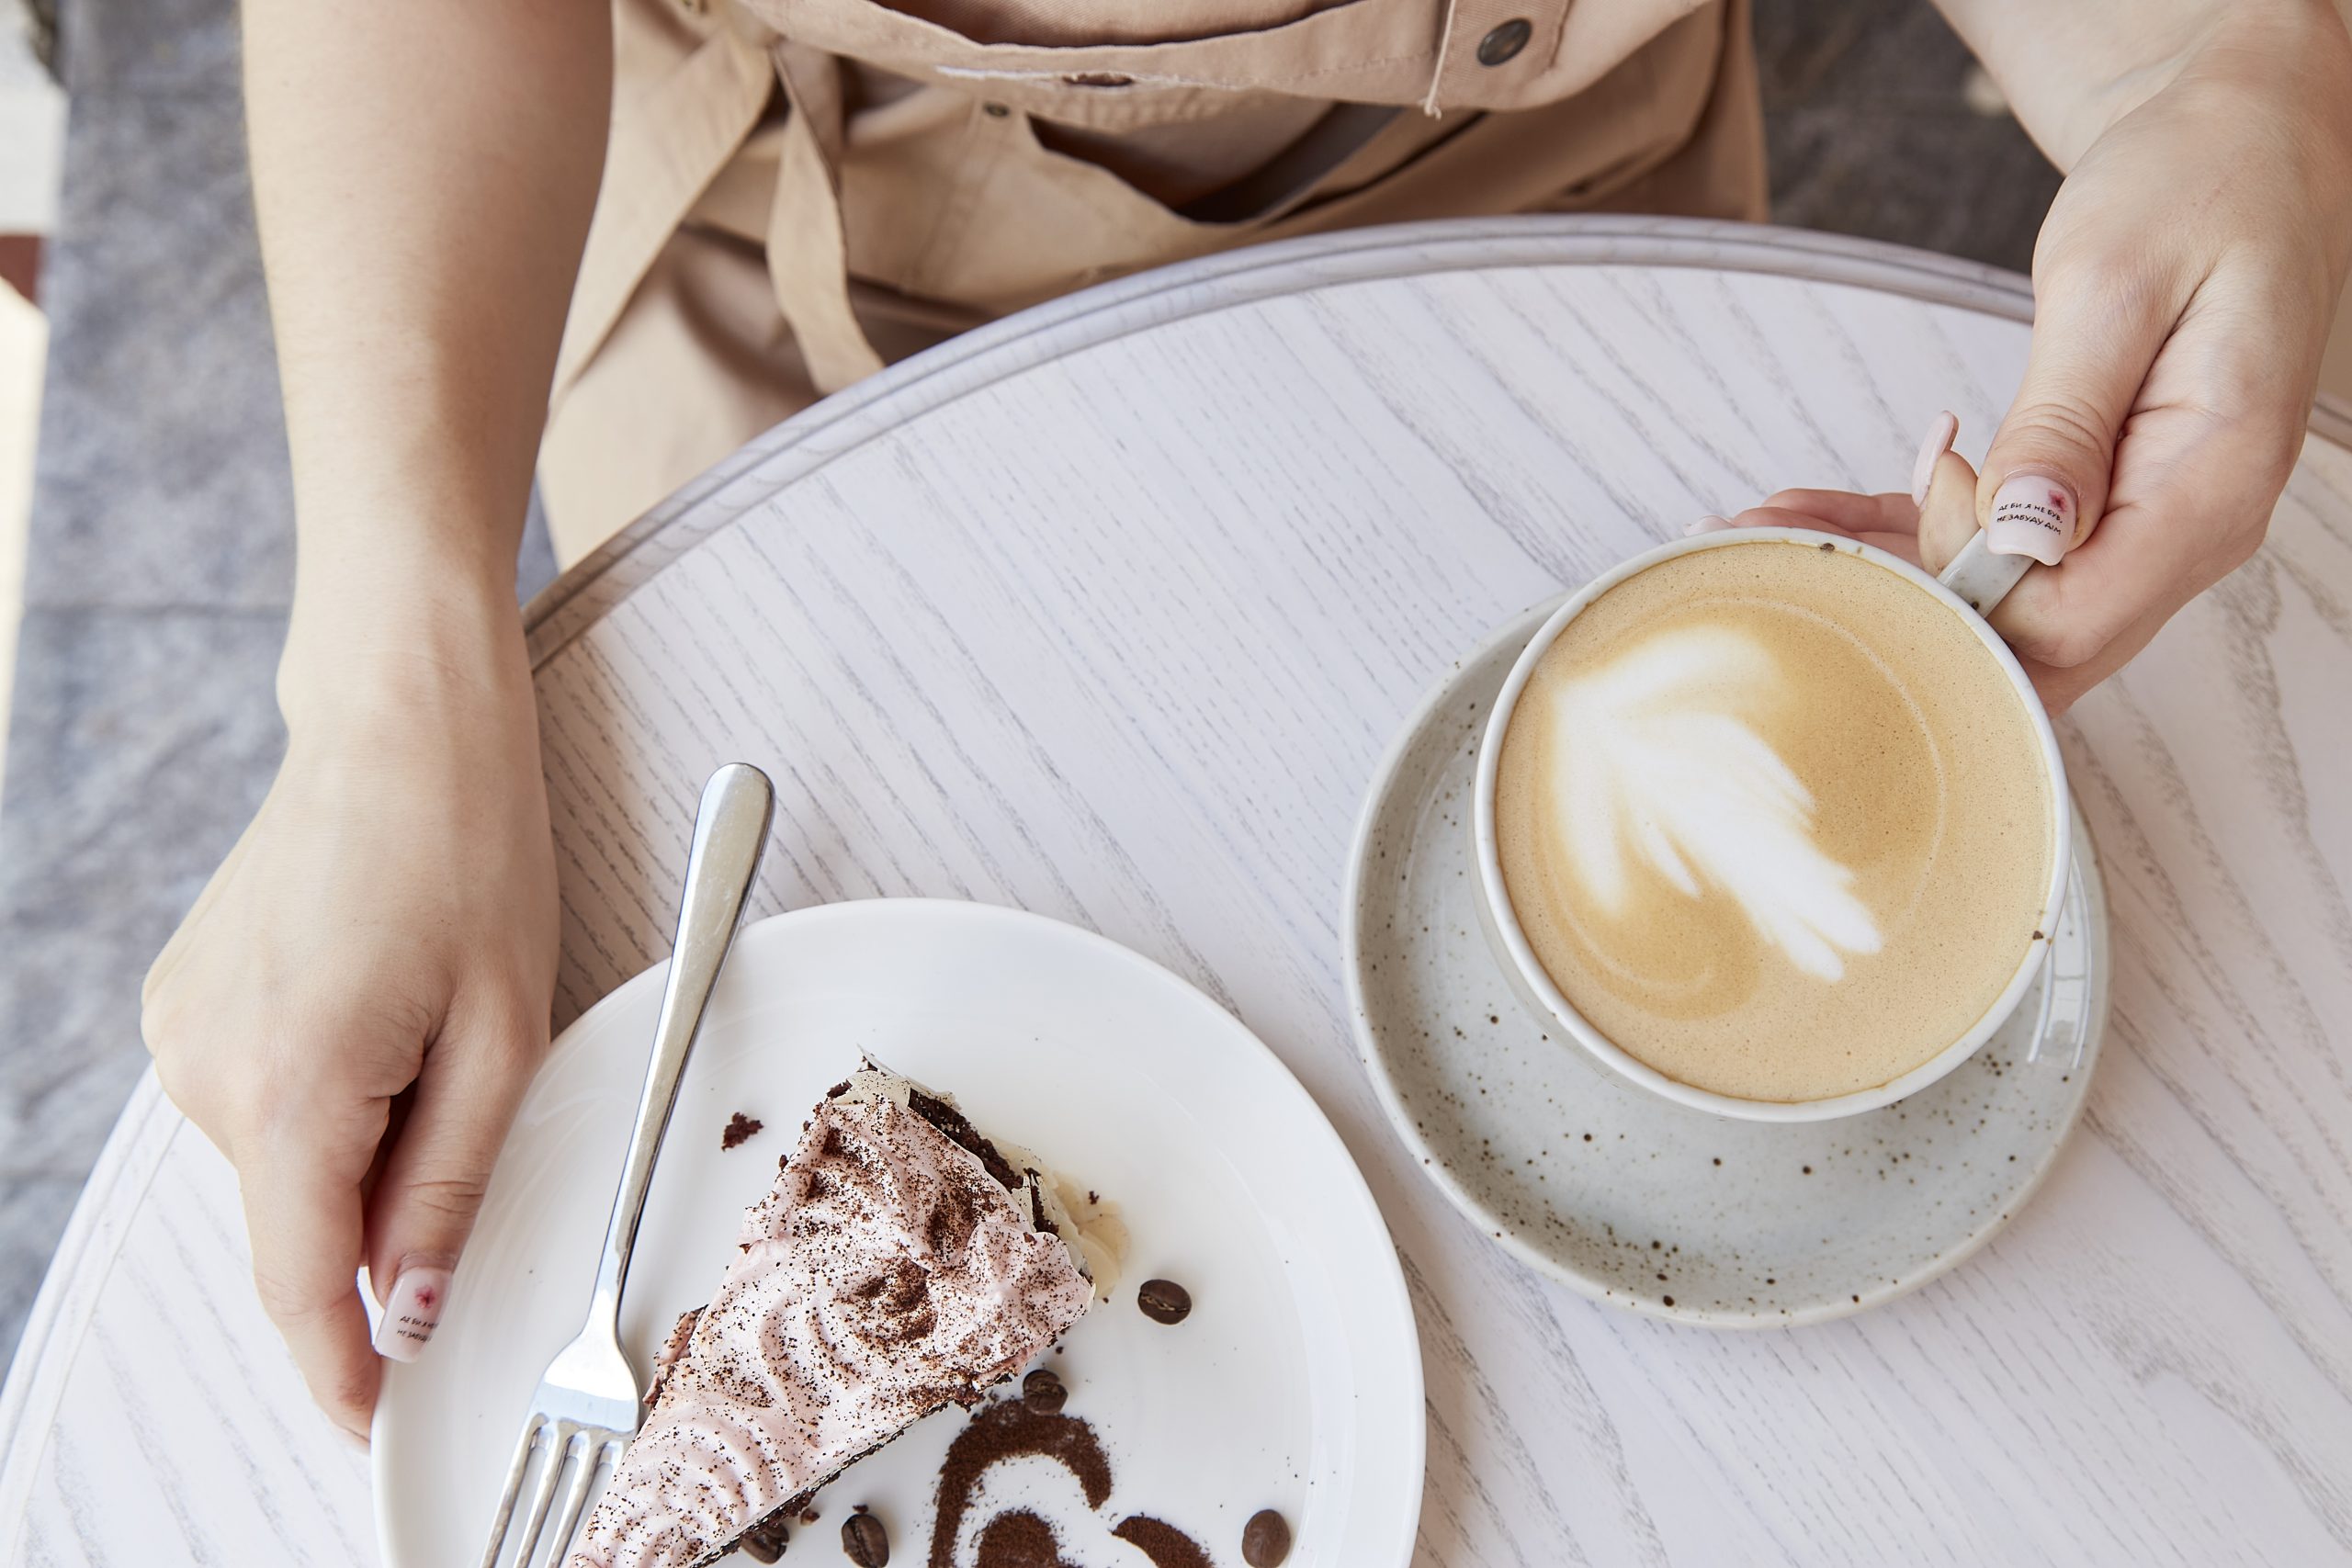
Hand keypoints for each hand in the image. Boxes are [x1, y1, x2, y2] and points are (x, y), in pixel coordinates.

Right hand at [141, 629, 556, 1440]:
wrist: (399, 718)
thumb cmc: (471, 854)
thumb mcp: (503, 1034)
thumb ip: (448, 1183)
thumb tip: (406, 1309)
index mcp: (290, 1088)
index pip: (301, 1287)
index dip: (338, 1371)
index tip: (372, 1428)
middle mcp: (205, 1072)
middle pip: (297, 1223)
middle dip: (381, 1226)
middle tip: (471, 1110)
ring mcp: (180, 1034)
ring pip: (283, 1161)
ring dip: (360, 1145)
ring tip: (435, 1022)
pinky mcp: (183, 1003)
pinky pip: (264, 1099)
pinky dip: (327, 1095)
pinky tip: (379, 1004)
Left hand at [1723, 2, 2351, 711]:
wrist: (2242, 147)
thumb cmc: (2195, 187)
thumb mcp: (2113, 288)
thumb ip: (2065, 420)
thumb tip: (2020, 534)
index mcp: (2211, 488)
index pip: (2069, 617)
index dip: (1969, 583)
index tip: (1929, 475)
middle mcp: (2184, 532)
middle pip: (2030, 640)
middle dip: (1898, 606)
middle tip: (1768, 545)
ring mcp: (2140, 526)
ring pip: (1994, 607)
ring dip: (1878, 573)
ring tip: (1755, 531)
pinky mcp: (2096, 504)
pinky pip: (1988, 553)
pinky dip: (1899, 532)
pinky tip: (1809, 509)